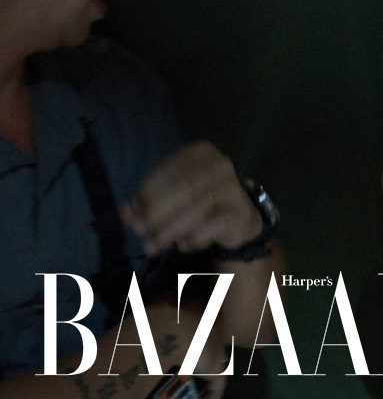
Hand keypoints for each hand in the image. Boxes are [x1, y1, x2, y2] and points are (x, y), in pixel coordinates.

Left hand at [121, 141, 262, 255]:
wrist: (239, 216)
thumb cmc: (198, 200)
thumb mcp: (173, 194)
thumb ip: (150, 201)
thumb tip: (127, 214)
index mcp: (200, 152)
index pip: (170, 170)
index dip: (147, 192)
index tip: (130, 214)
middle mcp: (219, 165)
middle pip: (184, 189)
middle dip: (157, 212)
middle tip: (139, 230)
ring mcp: (232, 187)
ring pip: (197, 208)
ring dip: (169, 231)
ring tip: (151, 246)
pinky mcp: (239, 211)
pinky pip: (213, 225)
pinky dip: (194, 238)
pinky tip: (182, 246)